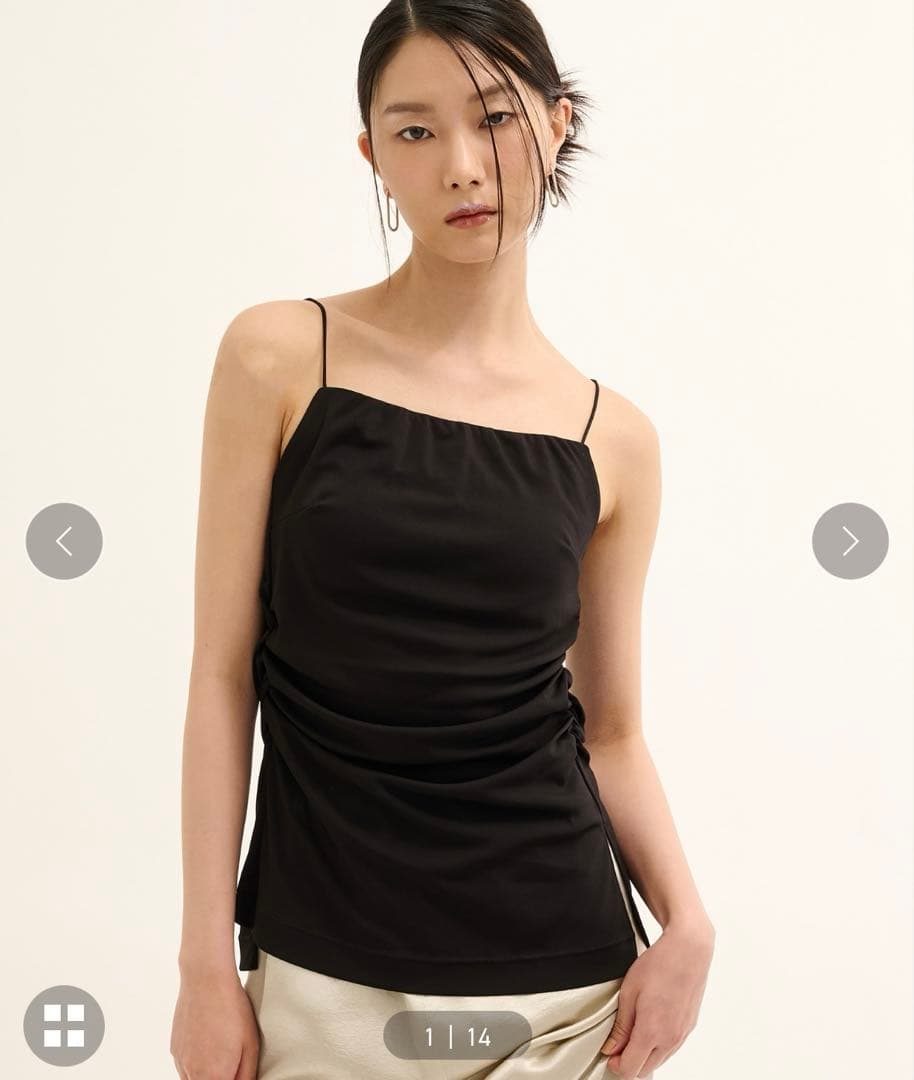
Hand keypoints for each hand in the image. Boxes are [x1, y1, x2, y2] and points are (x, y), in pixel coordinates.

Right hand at [170, 968, 260, 1078]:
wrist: (205, 980)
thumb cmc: (232, 1008)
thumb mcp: (251, 1044)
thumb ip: (246, 1075)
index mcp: (214, 1076)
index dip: (232, 1079)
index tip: (236, 1070)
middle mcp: (193, 1073)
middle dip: (220, 1078)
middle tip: (231, 1061)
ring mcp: (180, 1062)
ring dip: (206, 1075)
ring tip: (221, 1054)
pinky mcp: (174, 1050)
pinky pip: (184, 1068)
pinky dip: (195, 1066)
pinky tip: (208, 1046)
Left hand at [600, 920, 714, 1077]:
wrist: (688, 950)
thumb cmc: (659, 965)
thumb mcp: (629, 993)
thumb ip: (621, 1026)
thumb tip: (611, 1048)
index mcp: (652, 1032)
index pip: (630, 1069)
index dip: (615, 1066)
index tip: (608, 1054)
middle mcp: (670, 1039)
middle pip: (645, 1070)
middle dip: (628, 1063)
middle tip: (617, 1044)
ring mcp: (682, 1035)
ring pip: (659, 1061)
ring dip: (644, 1055)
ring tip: (633, 1031)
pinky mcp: (689, 1028)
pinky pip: (671, 1048)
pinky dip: (658, 1046)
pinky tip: (650, 1026)